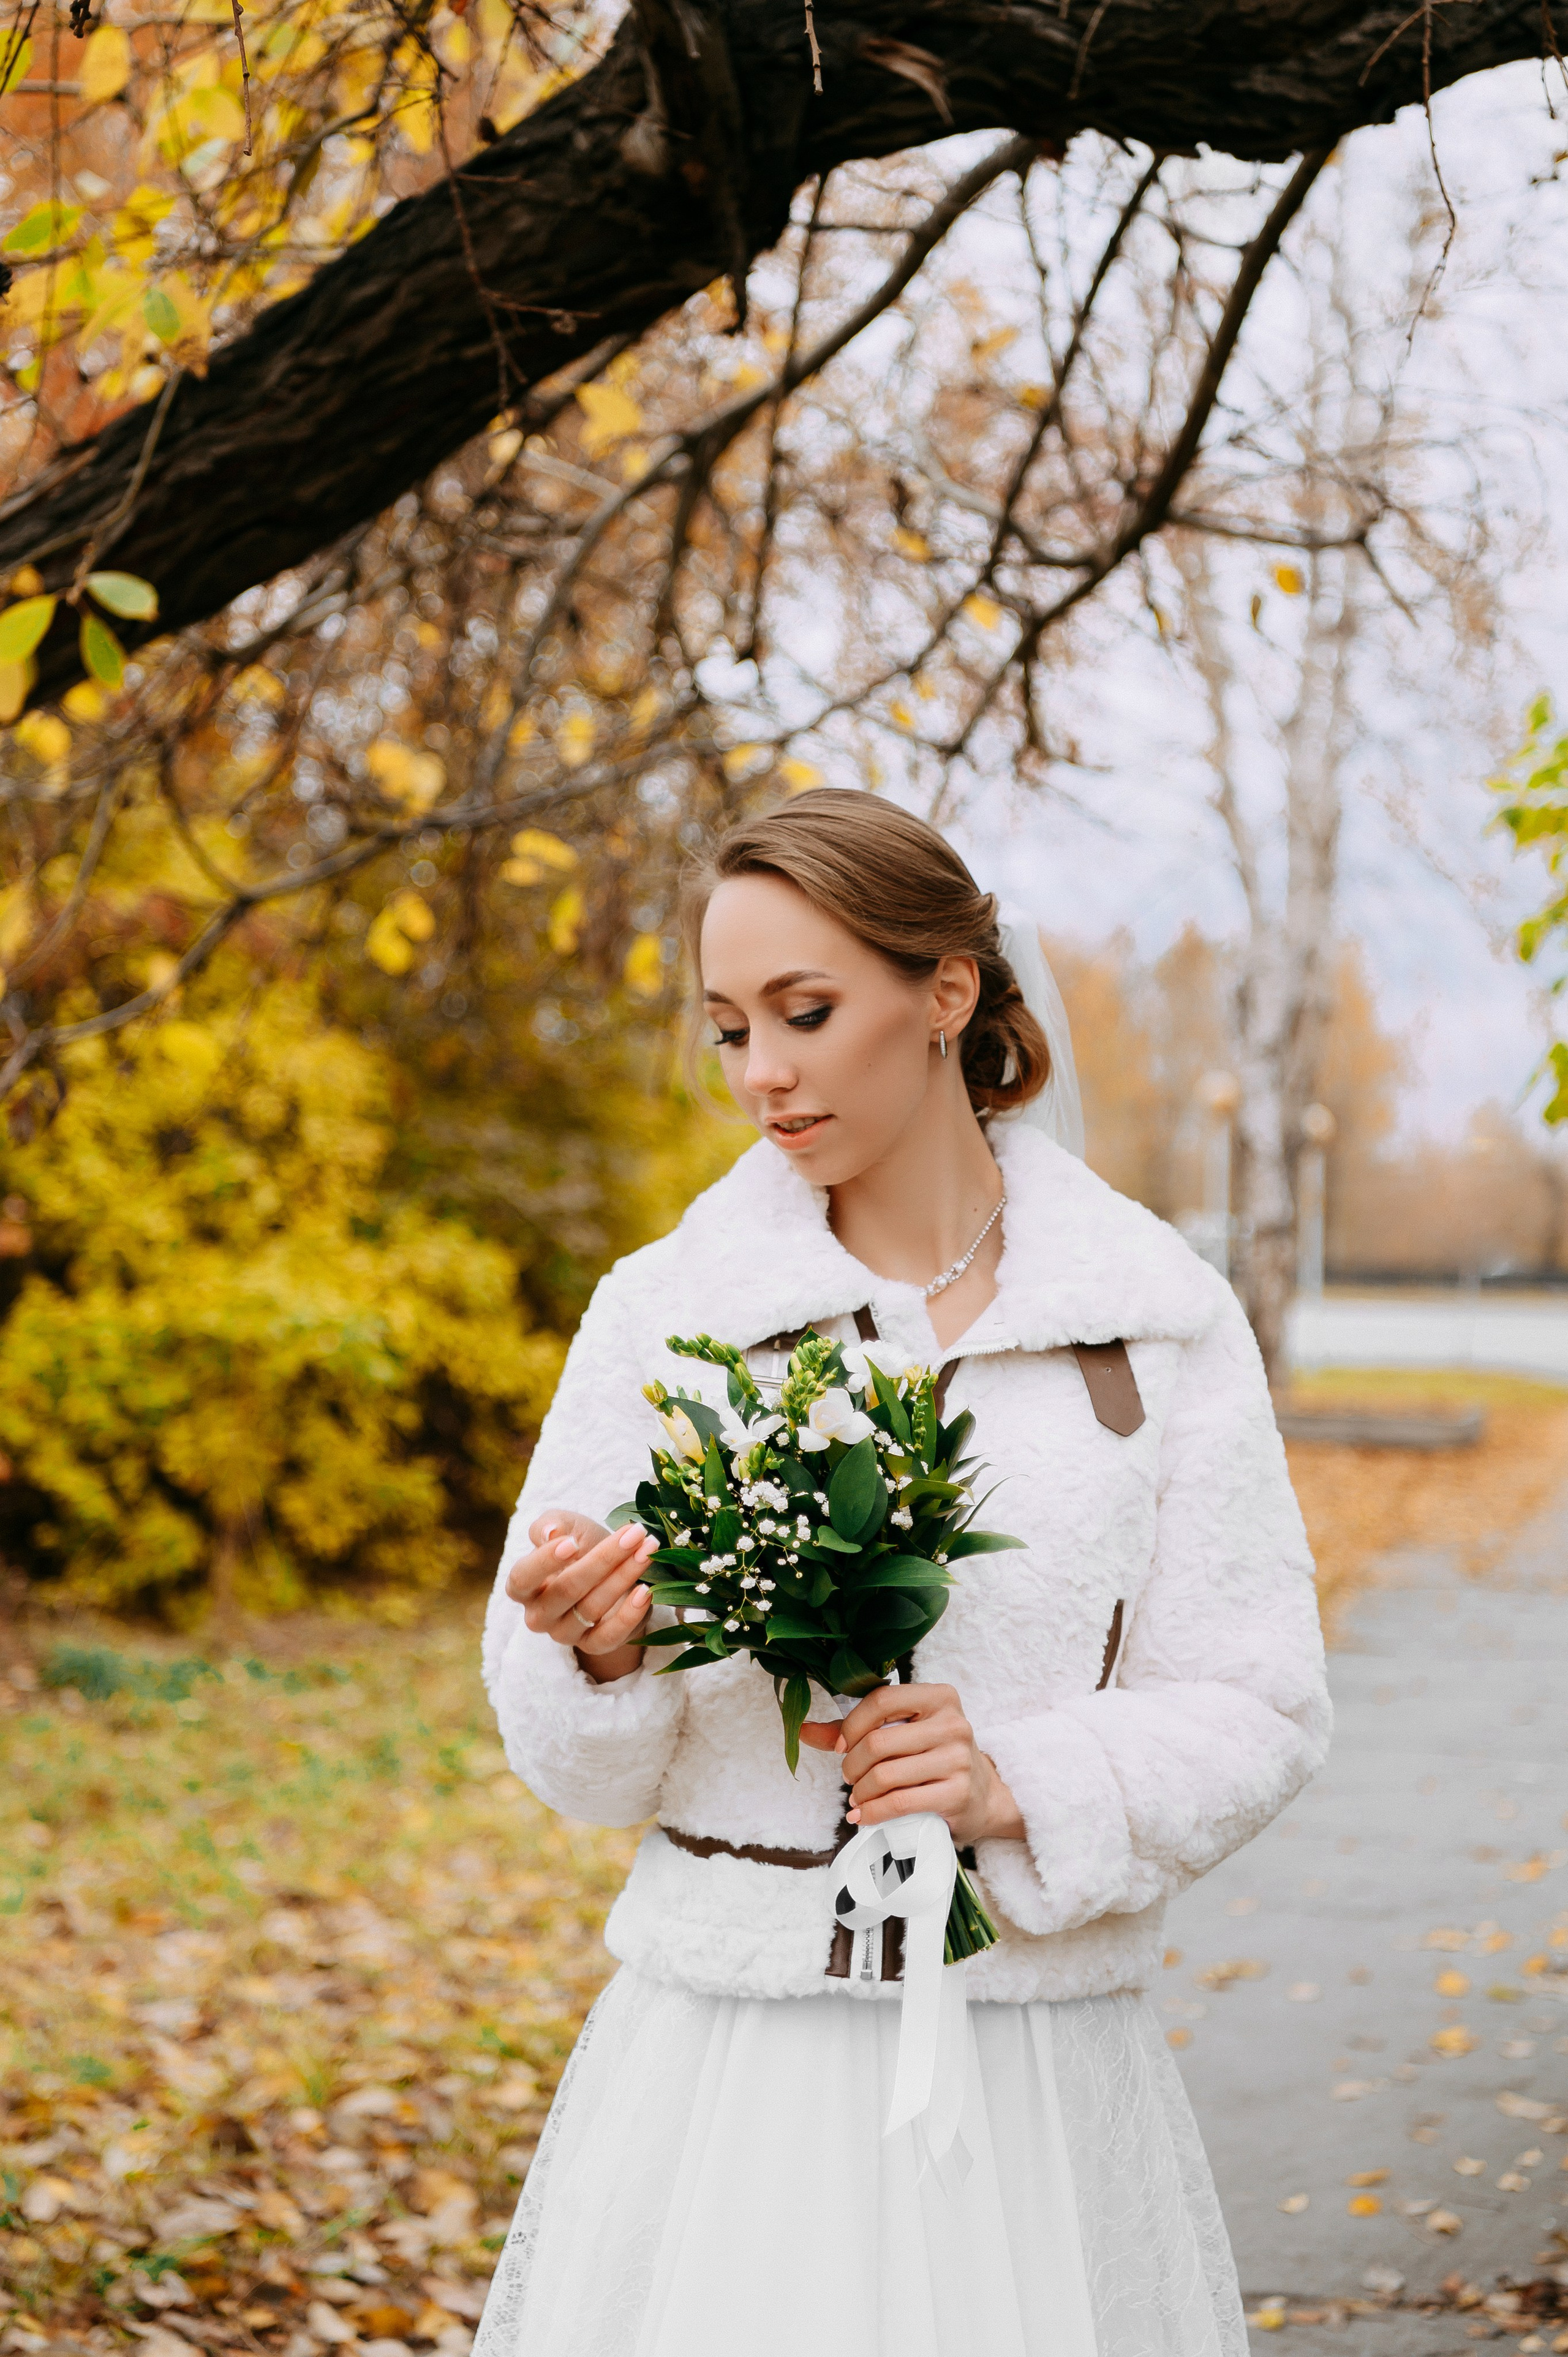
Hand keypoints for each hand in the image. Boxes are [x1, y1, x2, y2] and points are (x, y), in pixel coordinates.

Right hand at [505, 1510, 655, 1684]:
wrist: (611, 1571)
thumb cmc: (583, 1546)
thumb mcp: (568, 1526)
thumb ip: (553, 1523)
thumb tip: (550, 1532)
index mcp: (523, 1586)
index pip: (522, 1578)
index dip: (544, 1562)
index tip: (573, 1543)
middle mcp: (539, 1614)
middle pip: (567, 1590)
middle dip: (603, 1559)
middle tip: (634, 1534)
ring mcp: (565, 1633)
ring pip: (592, 1608)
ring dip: (624, 1576)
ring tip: (647, 1551)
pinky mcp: (593, 1645)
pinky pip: (609, 1637)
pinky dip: (629, 1616)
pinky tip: (645, 1592)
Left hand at [798, 1682, 1025, 1848]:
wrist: (983, 1796)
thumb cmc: (932, 1757)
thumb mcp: (904, 1733)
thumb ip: (856, 1729)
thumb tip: (802, 1729)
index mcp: (940, 1697)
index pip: (882, 1699)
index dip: (852, 1725)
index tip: (841, 1747)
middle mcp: (953, 1724)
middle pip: (879, 1742)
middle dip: (852, 1765)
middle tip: (849, 1777)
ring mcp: (958, 1760)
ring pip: (886, 1775)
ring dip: (861, 1792)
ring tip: (857, 1797)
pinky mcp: (957, 1794)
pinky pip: (900, 1803)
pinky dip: (873, 1812)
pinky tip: (863, 1816)